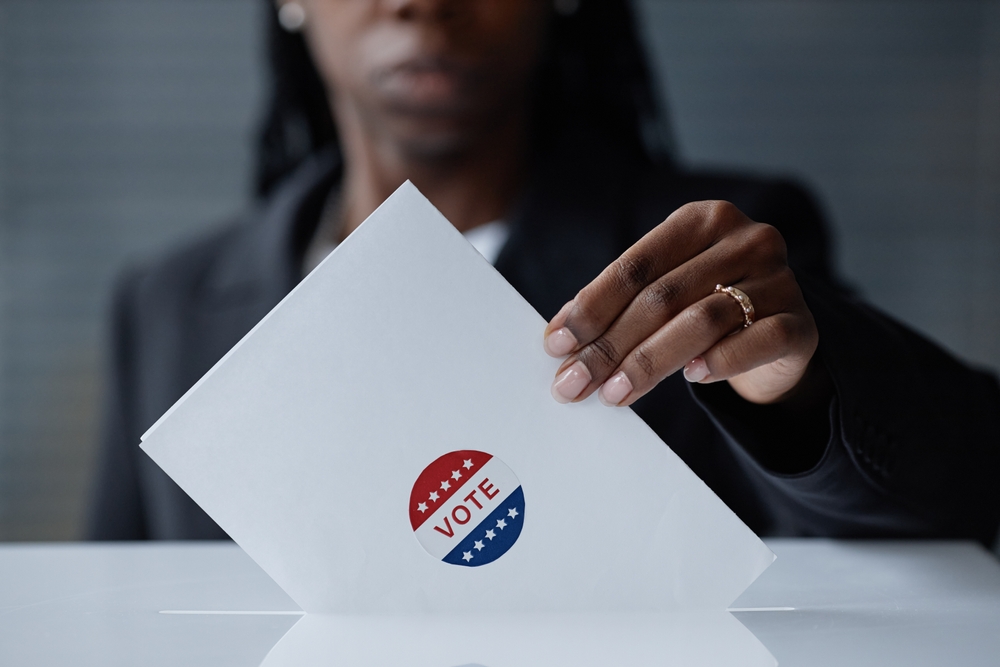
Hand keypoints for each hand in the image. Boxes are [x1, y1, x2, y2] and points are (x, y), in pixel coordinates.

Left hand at [543, 201, 818, 406]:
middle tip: (573, 383)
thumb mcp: (667, 294)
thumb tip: (562, 339)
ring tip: (613, 393)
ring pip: (702, 321)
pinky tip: (691, 378)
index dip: (592, 305)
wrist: (779, 336)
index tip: (557, 342)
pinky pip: (757, 341)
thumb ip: (623, 305)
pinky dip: (721, 361)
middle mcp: (745, 240)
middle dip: (609, 345)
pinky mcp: (801, 323)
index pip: (636, 265)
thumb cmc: (708, 308)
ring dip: (649, 362)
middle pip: (662, 297)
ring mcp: (780, 279)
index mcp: (702, 221)